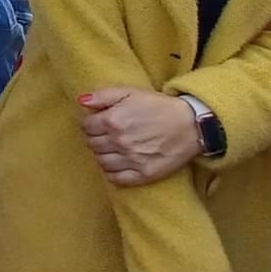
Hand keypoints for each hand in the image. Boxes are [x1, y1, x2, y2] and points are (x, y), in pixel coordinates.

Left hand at [79, 88, 201, 185]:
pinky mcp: (143, 174)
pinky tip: (118, 164)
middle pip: (92, 145)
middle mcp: (119, 141)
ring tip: (113, 149)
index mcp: (113, 120)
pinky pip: (116, 179)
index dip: (90, 124)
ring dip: (103, 155)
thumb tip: (80, 101)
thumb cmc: (159, 106)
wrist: (190, 124)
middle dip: (95, 139)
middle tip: (106, 135)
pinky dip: (112, 173)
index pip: (86, 127)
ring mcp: (131, 160)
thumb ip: (103, 96)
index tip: (98, 124)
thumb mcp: (130, 92)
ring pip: (101, 162)